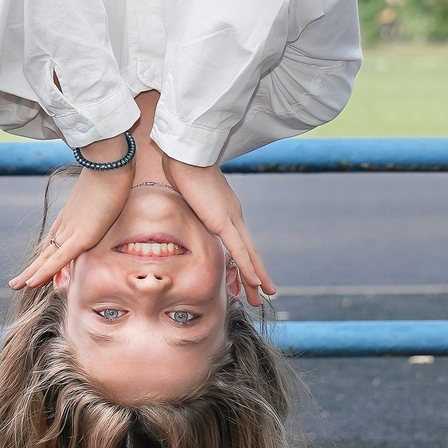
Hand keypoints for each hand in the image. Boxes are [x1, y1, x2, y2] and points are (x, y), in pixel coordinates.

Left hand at [11, 147, 133, 290]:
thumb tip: (111, 197)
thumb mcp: (108, 188)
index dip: (48, 255)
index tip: (40, 266)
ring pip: (47, 257)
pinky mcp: (81, 236)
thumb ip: (104, 199)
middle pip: (47, 250)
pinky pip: (59, 259)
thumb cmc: (115, 171)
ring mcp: (73, 230)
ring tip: (15, 285)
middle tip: (16, 281)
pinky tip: (32, 283)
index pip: (56, 239)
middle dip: (32, 267)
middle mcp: (68, 223)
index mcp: (72, 213)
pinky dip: (45, 272)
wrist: (112, 161)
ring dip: (31, 274)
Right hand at [161, 157, 274, 305]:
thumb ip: (192, 204)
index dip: (243, 259)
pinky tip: (256, 282)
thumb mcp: (189, 193)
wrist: (185, 153)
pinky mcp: (223, 221)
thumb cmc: (183, 167)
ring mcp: (231, 218)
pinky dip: (248, 267)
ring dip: (256, 277)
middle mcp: (234, 214)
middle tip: (264, 292)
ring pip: (248, 254)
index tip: (244, 275)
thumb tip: (185, 208)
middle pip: (249, 250)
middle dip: (256, 274)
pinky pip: (239, 250)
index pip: (238, 240)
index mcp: (226, 208)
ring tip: (264, 294)